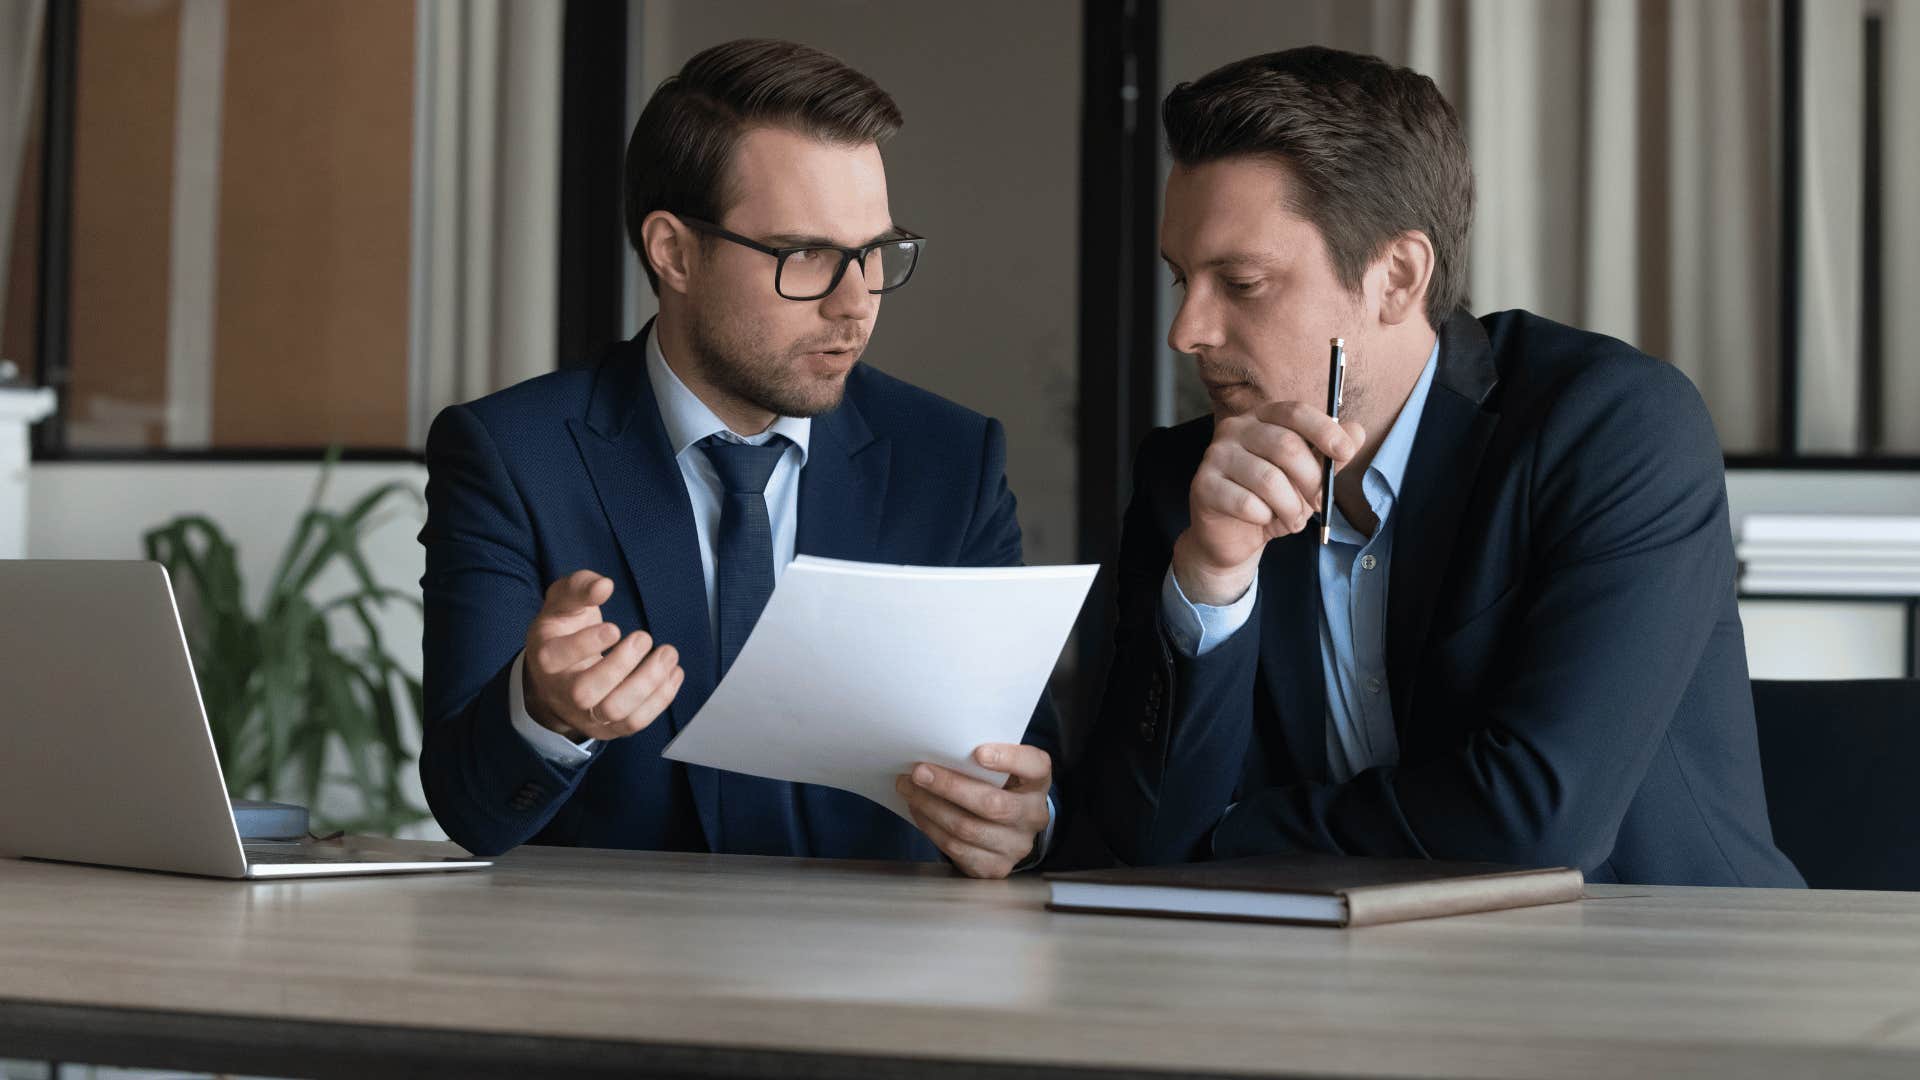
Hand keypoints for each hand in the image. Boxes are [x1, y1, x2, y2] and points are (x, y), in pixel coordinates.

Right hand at [522, 570, 683, 741]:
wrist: (557, 677)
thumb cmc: (564, 631)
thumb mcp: (562, 603)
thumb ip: (580, 588)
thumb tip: (604, 585)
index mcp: (545, 657)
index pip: (558, 657)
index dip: (587, 643)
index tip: (615, 628)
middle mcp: (561, 691)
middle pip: (585, 692)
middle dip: (620, 666)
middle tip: (644, 638)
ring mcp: (585, 714)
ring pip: (614, 711)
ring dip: (647, 683)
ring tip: (668, 654)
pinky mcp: (608, 727)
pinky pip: (635, 722)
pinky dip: (660, 699)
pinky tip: (674, 673)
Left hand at [896, 743, 1051, 878]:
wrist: (1007, 830)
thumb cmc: (998, 788)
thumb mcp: (1001, 770)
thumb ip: (982, 759)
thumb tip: (938, 749)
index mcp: (1038, 783)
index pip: (1034, 766)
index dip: (1008, 759)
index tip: (978, 752)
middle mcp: (1033, 815)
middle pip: (992, 804)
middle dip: (949, 786)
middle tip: (919, 772)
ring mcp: (1016, 845)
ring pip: (967, 828)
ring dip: (931, 807)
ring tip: (909, 789)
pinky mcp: (995, 867)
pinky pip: (956, 848)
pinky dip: (931, 827)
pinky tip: (919, 810)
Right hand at [1172, 401, 1365, 603]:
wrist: (1234, 536)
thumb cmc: (1272, 500)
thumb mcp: (1308, 477)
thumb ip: (1330, 455)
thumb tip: (1356, 432)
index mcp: (1263, 417)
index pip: (1295, 412)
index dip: (1324, 431)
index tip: (1345, 453)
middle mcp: (1235, 428)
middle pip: (1286, 446)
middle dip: (1312, 481)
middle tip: (1319, 504)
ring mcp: (1215, 455)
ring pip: (1268, 479)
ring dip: (1290, 507)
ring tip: (1293, 520)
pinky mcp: (1203, 485)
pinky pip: (1246, 503)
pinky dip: (1264, 518)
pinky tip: (1262, 521)